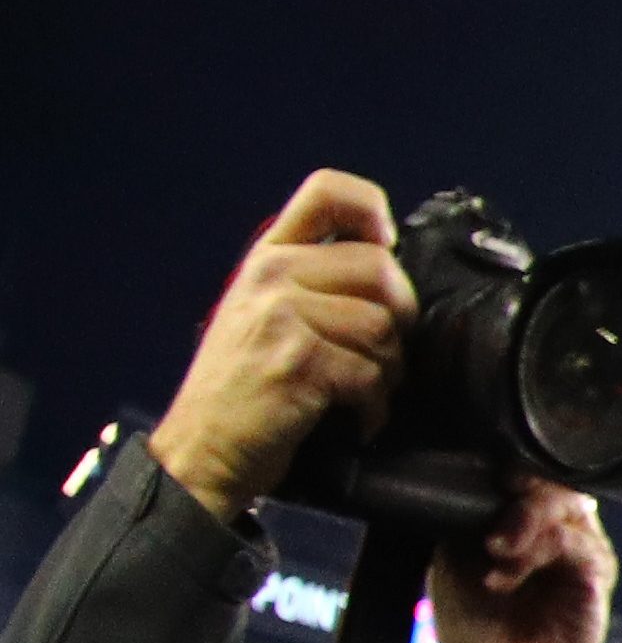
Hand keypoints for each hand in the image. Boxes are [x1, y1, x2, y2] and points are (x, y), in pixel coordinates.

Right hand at [145, 171, 415, 519]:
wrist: (201, 450)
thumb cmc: (246, 388)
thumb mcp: (266, 314)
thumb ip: (315, 281)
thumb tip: (393, 266)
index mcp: (268, 257)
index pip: (327, 191)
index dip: (372, 208)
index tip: (387, 242)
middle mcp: (272, 276)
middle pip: (381, 267)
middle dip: (400, 318)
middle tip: (382, 353)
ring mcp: (281, 316)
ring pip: (382, 326)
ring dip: (388, 371)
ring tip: (361, 391)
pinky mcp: (296, 361)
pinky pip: (371, 373)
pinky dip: (374, 406)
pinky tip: (355, 418)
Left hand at [427, 481, 613, 642]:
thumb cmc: (474, 621)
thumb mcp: (451, 560)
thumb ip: (464, 518)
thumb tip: (473, 479)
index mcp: (521, 515)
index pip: (525, 472)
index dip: (508, 468)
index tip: (485, 480)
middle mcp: (556, 524)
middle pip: (551, 480)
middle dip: (519, 498)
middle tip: (490, 531)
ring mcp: (580, 546)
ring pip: (566, 505)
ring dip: (525, 524)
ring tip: (496, 555)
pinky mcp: (597, 573)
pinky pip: (578, 543)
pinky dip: (539, 552)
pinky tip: (506, 576)